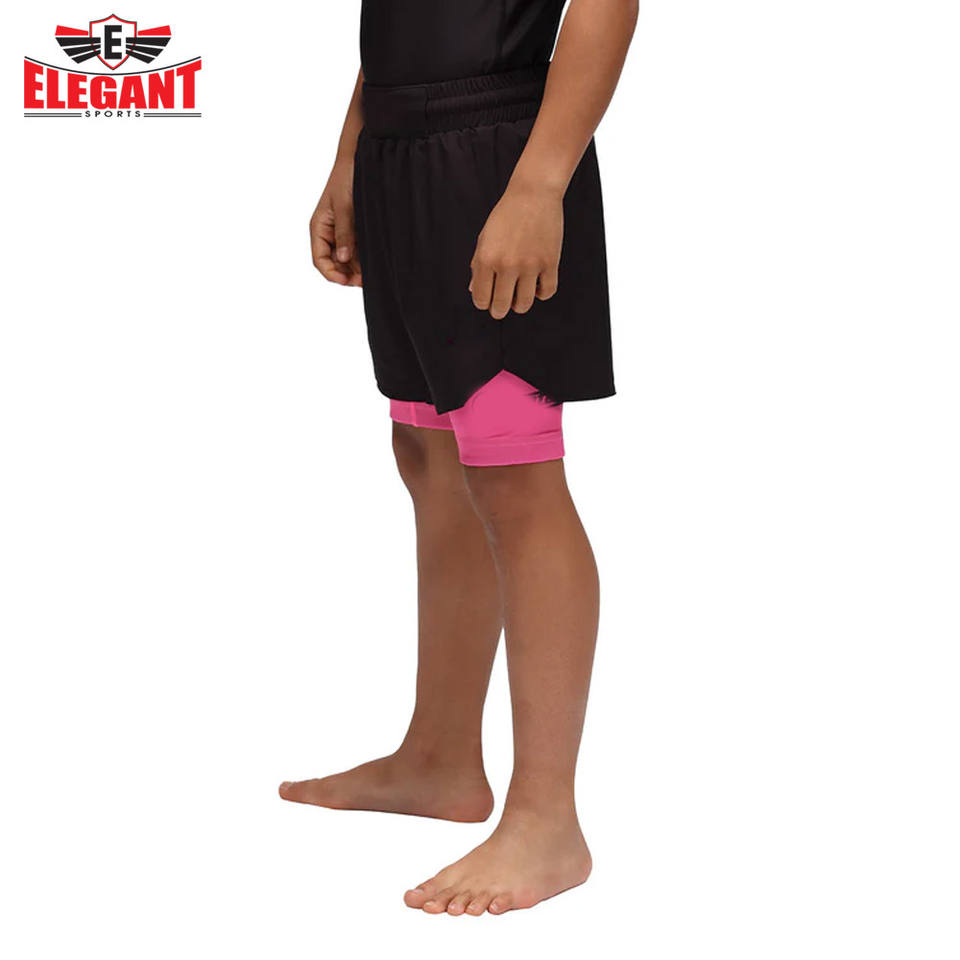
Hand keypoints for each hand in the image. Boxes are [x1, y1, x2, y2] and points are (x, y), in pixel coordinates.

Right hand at [310, 159, 361, 285]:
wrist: (360, 159)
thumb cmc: (346, 177)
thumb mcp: (344, 206)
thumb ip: (344, 233)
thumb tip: (342, 258)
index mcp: (319, 228)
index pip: (320, 260)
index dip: (332, 274)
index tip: (347, 281)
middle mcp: (329, 234)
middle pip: (335, 264)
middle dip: (348, 274)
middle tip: (365, 280)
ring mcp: (343, 233)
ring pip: (347, 260)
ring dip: (358, 269)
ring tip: (373, 273)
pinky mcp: (356, 231)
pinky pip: (358, 251)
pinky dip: (365, 259)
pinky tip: (375, 262)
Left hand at [470, 181, 561, 318]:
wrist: (533, 193)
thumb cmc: (507, 215)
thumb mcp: (485, 238)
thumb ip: (478, 266)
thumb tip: (475, 291)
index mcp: (487, 259)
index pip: (481, 299)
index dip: (484, 303)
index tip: (488, 299)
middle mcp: (507, 265)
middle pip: (501, 307)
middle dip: (499, 310)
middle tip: (501, 306)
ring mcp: (530, 265)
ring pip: (524, 304)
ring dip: (519, 305)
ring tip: (518, 295)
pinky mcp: (550, 262)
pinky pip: (546, 292)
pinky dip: (541, 293)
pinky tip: (537, 285)